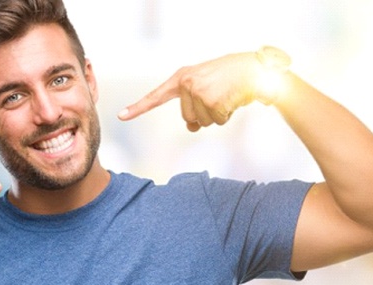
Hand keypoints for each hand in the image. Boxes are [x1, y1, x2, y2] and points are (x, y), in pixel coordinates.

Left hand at [118, 52, 260, 131]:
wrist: (251, 69)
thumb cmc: (229, 79)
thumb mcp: (205, 88)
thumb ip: (193, 106)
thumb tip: (191, 127)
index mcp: (182, 78)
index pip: (156, 96)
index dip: (139, 108)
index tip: (121, 116)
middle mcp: (186, 83)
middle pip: (188, 118)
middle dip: (205, 115)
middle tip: (218, 97)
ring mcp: (198, 92)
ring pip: (202, 122)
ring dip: (217, 116)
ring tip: (225, 96)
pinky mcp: (211, 101)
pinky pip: (216, 121)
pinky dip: (226, 115)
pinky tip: (231, 100)